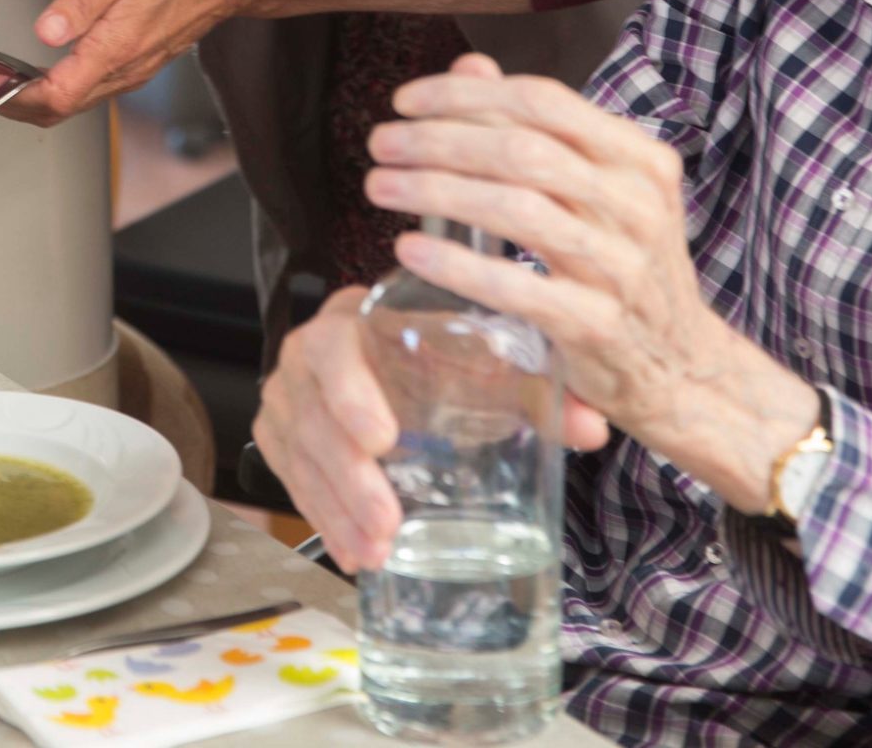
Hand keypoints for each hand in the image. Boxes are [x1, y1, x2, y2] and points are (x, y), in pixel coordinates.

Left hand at [6, 0, 266, 121]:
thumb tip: (46, 30)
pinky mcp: (136, 63)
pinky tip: (44, 69)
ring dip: (34, 97)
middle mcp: (125, 70)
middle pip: (60, 108)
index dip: (12, 98)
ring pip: (75, 102)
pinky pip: (91, 89)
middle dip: (13, 102)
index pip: (56, 96)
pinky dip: (58, 87)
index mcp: (116, 50)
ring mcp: (132, 71)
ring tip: (1, 77)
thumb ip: (81, 3)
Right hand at [255, 282, 612, 574]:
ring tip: (377, 552)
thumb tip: (591, 429)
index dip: (350, 392)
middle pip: (313, 416)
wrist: (398, 357)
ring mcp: (289, 399)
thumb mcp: (486, 361)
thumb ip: (539, 391)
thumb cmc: (442, 356)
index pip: (334, 346)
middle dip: (348, 477)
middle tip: (387, 522)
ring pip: (299, 456)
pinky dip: (322, 520)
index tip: (383, 438)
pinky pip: (292, 481)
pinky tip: (353, 552)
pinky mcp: (281, 437)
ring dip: (336, 510)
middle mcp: (309, 356)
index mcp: (355, 320)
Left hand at [365, 58, 817, 506]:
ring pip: (516, 209)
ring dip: (434, 192)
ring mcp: (621, 267)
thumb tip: (470, 68)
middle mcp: (638, 205)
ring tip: (380, 187)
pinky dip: (455, 264)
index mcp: (641, 159)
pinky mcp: (597, 325)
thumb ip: (537, 131)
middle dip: (438, 139)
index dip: (467, 94)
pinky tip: (409, 249)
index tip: (406, 101)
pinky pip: (516, 286)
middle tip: (380, 143)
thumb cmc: (623, 266)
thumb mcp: (600, 191)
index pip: (544, 102)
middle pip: (523, 149)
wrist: (680, 365)